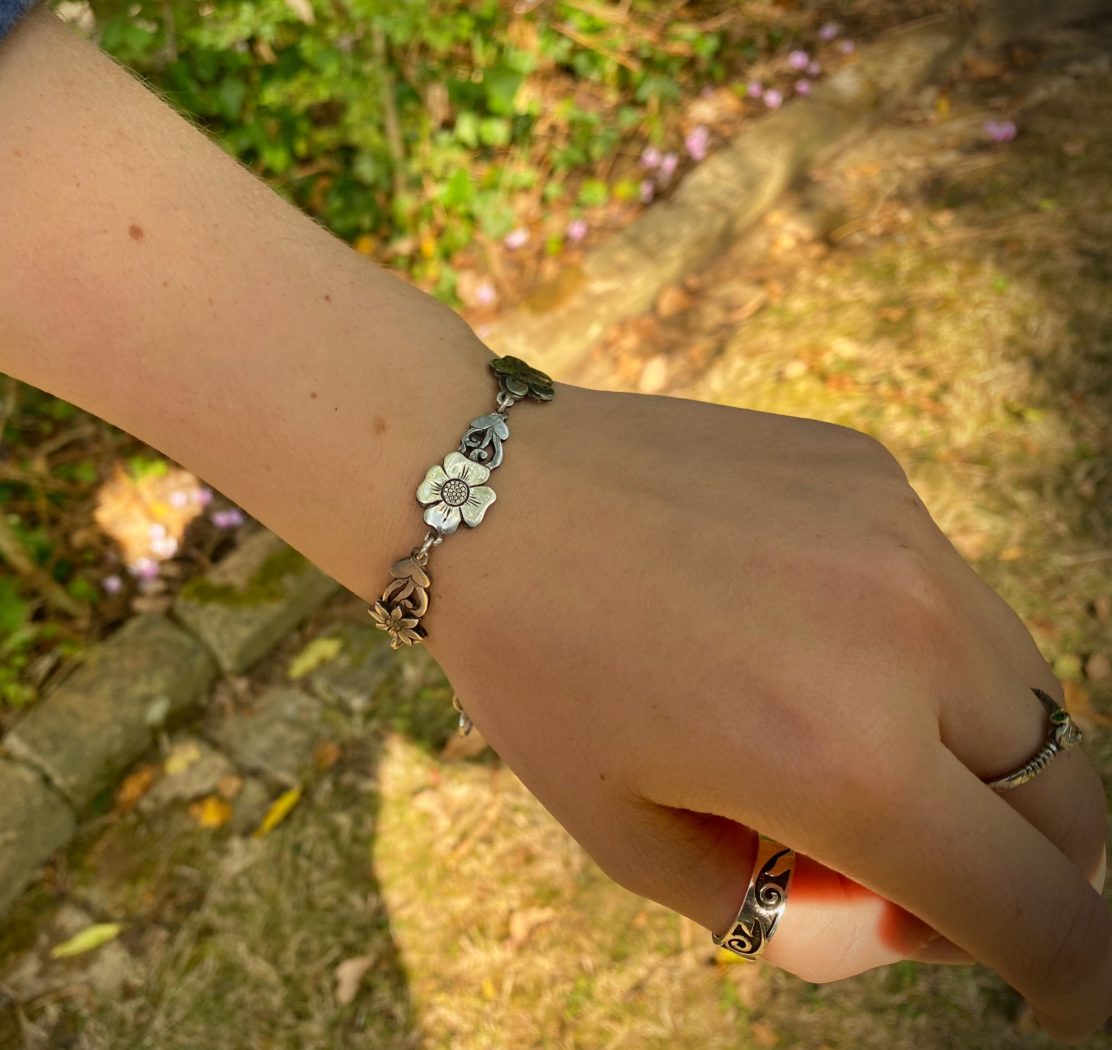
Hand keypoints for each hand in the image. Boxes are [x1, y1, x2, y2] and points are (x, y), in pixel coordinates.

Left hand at [421, 382, 1109, 1040]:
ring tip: (843, 747)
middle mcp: (909, 645)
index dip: (1066, 977)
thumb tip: (893, 911)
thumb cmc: (539, 675)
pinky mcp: (881, 480)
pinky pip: (957, 600)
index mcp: (847, 763)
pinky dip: (924, 657)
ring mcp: (905, 544)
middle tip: (908, 872)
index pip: (1036, 909)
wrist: (483, 494)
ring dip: (978, 760)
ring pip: (1028, 696)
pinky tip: (806, 639)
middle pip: (1070, 806)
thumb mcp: (634, 840)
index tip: (1059, 997)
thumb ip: (786, 910)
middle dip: (1023, 871)